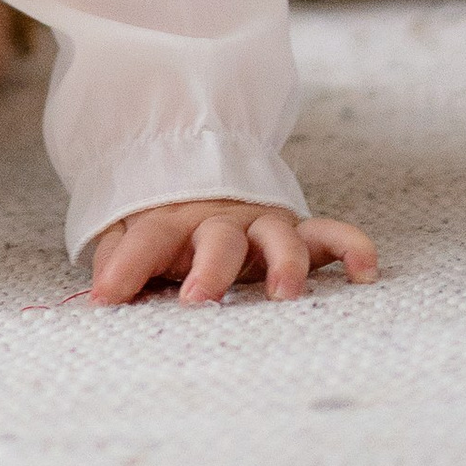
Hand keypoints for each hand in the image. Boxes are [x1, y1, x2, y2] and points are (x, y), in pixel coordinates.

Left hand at [87, 199, 377, 307]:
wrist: (205, 165)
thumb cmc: (168, 223)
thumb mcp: (131, 230)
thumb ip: (119, 258)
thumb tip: (99, 294)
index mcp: (172, 221)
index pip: (144, 239)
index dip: (124, 267)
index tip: (106, 299)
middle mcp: (220, 220)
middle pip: (217, 239)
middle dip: (210, 269)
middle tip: (198, 299)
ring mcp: (263, 224)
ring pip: (278, 237)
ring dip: (283, 263)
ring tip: (285, 296)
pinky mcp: (299, 231)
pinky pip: (331, 235)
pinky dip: (351, 247)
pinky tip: (366, 271)